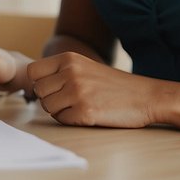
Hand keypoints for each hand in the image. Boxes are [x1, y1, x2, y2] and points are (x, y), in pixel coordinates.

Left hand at [27, 52, 159, 126]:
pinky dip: (72, 121)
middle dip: (50, 99)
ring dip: (60, 111)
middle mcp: (70, 72)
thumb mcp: (85, 67)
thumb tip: (34, 84)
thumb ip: (61, 71)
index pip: (32, 71)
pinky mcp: (85, 112)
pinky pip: (63, 120)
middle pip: (39, 91)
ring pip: (47, 107)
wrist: (147, 96)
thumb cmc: (114, 85)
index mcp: (68, 58)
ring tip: (80, 107)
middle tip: (70, 101)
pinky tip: (89, 114)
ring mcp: (77, 92)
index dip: (39, 83)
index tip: (53, 89)